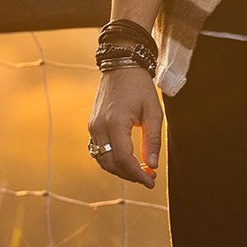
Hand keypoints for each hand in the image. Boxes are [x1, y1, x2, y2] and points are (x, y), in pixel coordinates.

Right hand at [88, 67, 161, 186]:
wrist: (121, 66)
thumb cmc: (139, 86)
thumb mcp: (153, 112)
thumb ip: (152, 140)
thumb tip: (152, 165)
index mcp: (115, 122)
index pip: (123, 159)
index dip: (137, 174)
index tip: (151, 180)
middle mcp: (99, 126)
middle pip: (110, 164)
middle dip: (130, 175)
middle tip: (149, 177)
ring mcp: (93, 126)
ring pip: (102, 160)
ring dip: (120, 169)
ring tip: (139, 170)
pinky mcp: (92, 125)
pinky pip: (99, 150)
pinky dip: (111, 160)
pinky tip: (127, 159)